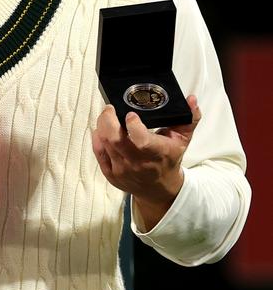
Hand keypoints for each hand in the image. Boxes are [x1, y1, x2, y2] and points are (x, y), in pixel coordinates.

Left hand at [92, 95, 201, 229]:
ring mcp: (122, 170)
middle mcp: (138, 163)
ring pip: (104, 144)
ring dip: (102, 126)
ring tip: (107, 115)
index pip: (142, 141)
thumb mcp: (182, 140)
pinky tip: (101, 129)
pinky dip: (97, 138)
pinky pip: (98, 153)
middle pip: (115, 140)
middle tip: (110, 108)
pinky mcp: (111, 174)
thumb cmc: (169, 160)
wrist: (159, 189)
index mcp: (157, 153)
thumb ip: (189, 119)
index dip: (133, 126)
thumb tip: (191, 99)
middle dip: (108, 120)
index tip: (131, 114)